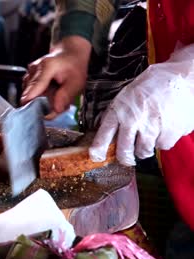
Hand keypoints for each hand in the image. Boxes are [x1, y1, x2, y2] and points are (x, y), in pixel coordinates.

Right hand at [21, 36, 90, 116]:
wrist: (71, 52)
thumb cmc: (74, 65)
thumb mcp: (76, 82)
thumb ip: (65, 96)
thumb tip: (55, 110)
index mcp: (46, 68)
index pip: (33, 90)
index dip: (32, 105)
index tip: (34, 116)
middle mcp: (34, 69)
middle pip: (30, 94)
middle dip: (40, 105)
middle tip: (56, 107)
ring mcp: (30, 71)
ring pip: (30, 94)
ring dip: (40, 100)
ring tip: (55, 96)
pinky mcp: (29, 75)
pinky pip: (30, 90)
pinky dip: (39, 95)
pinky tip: (49, 92)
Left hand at [89, 50, 193, 165]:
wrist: (185, 77)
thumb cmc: (156, 82)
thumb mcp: (130, 92)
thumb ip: (119, 111)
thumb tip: (108, 129)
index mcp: (120, 108)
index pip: (104, 133)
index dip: (99, 148)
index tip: (96, 157)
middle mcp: (133, 119)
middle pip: (124, 150)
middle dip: (124, 158)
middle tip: (127, 158)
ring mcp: (151, 127)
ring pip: (143, 151)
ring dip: (145, 148)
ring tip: (150, 135)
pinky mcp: (169, 133)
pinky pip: (162, 146)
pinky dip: (163, 140)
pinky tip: (165, 127)